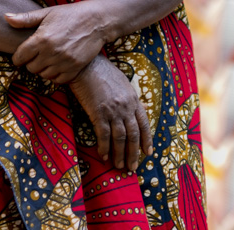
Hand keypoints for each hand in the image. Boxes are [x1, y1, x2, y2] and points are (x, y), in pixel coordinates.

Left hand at [9, 3, 107, 83]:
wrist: (97, 21)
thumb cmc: (71, 14)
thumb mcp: (47, 13)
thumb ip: (26, 19)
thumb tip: (6, 17)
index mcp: (41, 38)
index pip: (20, 57)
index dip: (18, 57)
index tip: (22, 54)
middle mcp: (51, 52)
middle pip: (30, 68)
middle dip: (31, 62)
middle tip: (37, 54)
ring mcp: (63, 62)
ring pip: (43, 75)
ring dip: (43, 68)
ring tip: (48, 58)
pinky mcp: (74, 69)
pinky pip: (58, 80)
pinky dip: (55, 75)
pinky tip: (57, 64)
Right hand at [68, 56, 151, 171]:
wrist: (86, 65)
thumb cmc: (102, 71)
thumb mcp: (121, 83)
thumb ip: (127, 99)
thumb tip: (128, 112)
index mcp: (133, 99)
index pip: (144, 124)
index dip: (147, 140)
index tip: (148, 153)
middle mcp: (126, 107)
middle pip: (134, 135)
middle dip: (134, 153)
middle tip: (132, 167)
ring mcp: (113, 110)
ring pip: (120, 138)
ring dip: (120, 154)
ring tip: (119, 166)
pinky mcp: (98, 113)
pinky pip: (103, 135)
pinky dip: (104, 147)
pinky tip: (104, 156)